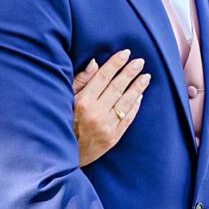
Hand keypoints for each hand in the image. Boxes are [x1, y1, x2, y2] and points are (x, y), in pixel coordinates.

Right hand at [72, 49, 150, 166]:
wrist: (62, 155)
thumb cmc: (62, 122)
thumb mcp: (65, 100)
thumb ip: (79, 81)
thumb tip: (95, 63)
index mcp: (82, 102)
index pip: (103, 77)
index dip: (115, 64)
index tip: (125, 53)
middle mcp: (95, 114)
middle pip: (117, 87)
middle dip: (130, 72)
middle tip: (140, 61)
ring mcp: (106, 127)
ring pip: (126, 102)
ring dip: (138, 88)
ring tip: (146, 76)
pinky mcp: (113, 138)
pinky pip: (128, 118)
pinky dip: (135, 106)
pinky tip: (140, 96)